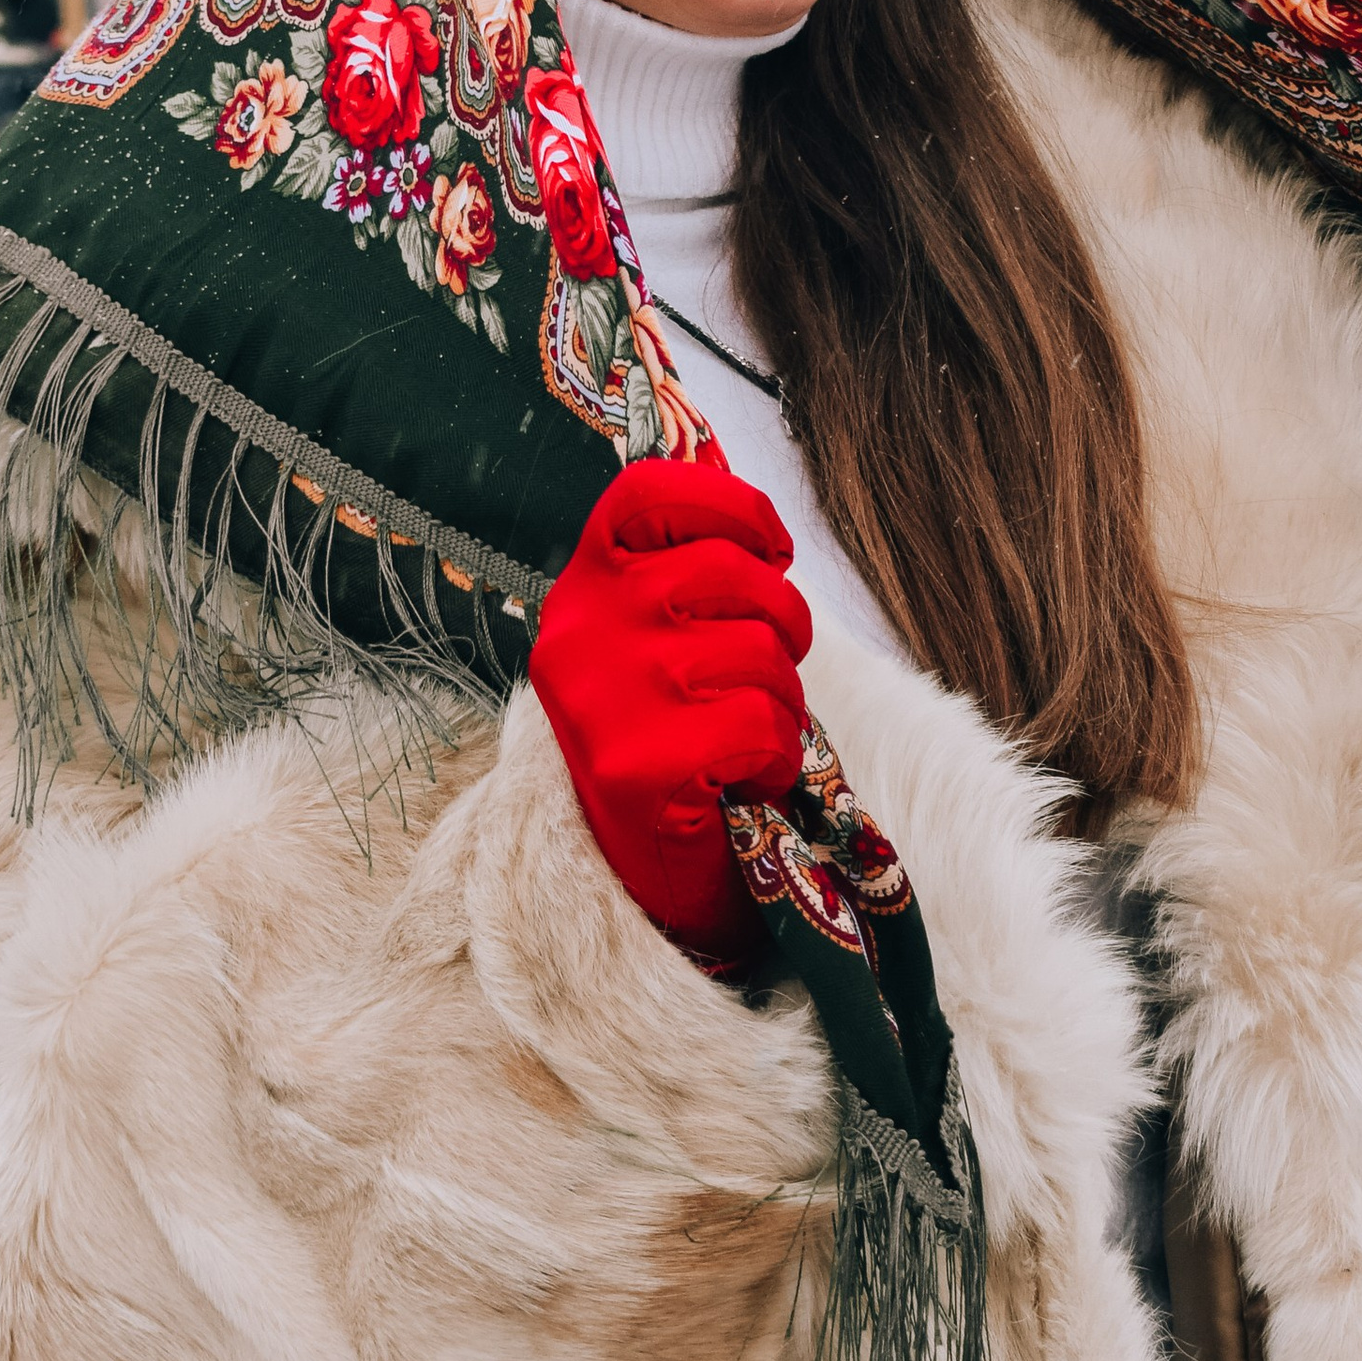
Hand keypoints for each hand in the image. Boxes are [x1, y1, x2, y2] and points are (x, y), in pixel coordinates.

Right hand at [528, 464, 811, 960]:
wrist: (646, 871)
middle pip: (730, 572)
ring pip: (757, 651)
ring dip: (780, 698)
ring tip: (744, 733)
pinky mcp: (639, 768)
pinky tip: (741, 778)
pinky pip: (761, 724)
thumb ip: (686, 566)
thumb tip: (739, 489)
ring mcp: (605, 700)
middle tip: (766, 671)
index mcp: (583, 589)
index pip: (649, 493)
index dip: (733, 507)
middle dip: (782, 622)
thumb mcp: (661, 637)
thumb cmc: (673, 737)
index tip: (771, 550)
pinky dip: (774, 756)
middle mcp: (579, 633)